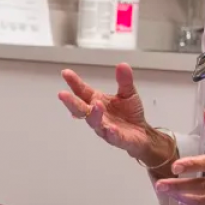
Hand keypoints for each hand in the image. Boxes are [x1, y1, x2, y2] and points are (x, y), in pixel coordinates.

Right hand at [58, 64, 172, 165]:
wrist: (142, 133)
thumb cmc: (130, 113)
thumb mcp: (128, 93)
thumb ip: (124, 80)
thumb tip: (123, 65)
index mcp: (96, 101)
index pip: (82, 91)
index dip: (74, 83)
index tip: (65, 73)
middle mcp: (96, 115)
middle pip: (81, 109)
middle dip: (71, 102)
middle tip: (62, 94)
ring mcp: (104, 128)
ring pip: (95, 123)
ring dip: (94, 115)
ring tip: (96, 105)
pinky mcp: (117, 139)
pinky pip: (112, 136)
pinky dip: (110, 132)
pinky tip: (110, 128)